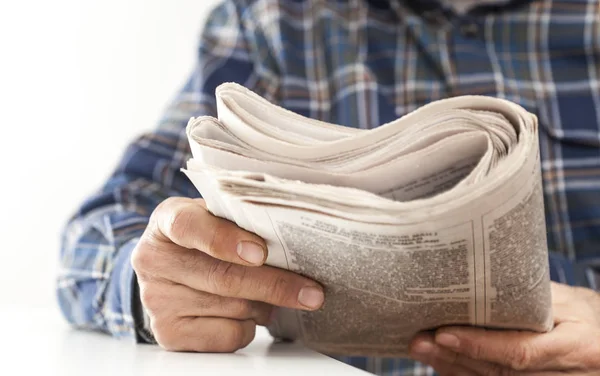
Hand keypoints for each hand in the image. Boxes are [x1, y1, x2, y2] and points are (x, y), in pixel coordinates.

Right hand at [131, 197, 323, 351]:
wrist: (167, 271)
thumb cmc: (202, 240)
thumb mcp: (213, 218)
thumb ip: (240, 221)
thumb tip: (292, 243)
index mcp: (166, 221)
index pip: (188, 226)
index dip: (225, 240)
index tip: (260, 252)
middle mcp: (153, 260)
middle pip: (222, 277)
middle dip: (274, 285)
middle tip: (311, 292)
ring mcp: (157, 299)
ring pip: (231, 308)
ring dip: (264, 305)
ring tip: (269, 295)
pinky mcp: (168, 333)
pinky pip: (226, 335)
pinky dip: (248, 327)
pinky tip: (244, 313)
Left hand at [409, 282, 599, 374]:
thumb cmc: (583, 315)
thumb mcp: (567, 301)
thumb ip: (530, 298)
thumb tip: (476, 288)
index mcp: (575, 347)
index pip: (519, 351)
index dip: (479, 345)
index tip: (444, 333)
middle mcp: (563, 374)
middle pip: (499, 371)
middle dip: (454, 356)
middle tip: (419, 341)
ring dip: (453, 367)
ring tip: (421, 349)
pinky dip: (464, 374)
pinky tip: (440, 362)